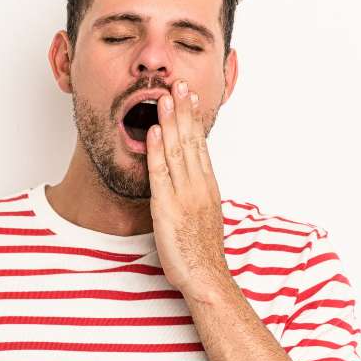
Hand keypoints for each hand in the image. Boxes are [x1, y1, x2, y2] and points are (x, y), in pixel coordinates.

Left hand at [146, 79, 228, 297]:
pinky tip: (152, 131)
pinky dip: (156, 150)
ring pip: (176, 151)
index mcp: (208, 186)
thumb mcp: (204, 214)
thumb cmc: (202, 252)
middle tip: (180, 83)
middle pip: (191, 140)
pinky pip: (161, 173)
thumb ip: (196, 193)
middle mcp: (198, 185)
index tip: (191, 96)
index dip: (195, 118)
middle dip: (184, 110)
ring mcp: (184, 195)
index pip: (201, 144)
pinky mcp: (167, 207)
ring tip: (164, 97)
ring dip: (170, 122)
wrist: (206, 277)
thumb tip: (190, 178)